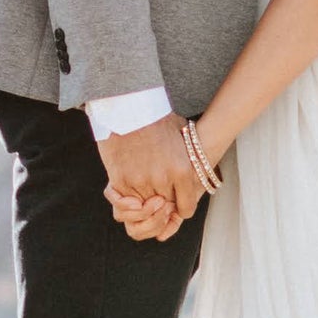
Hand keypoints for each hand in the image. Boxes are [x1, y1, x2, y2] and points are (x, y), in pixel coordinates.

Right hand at [98, 113, 202, 239]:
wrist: (130, 106)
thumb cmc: (157, 118)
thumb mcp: (182, 137)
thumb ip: (189, 159)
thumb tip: (197, 172)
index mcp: (182, 170)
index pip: (187, 208)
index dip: (182, 208)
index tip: (176, 203)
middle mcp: (163, 179)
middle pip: (165, 210)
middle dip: (164, 207)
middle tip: (161, 199)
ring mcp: (140, 181)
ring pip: (145, 212)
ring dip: (145, 208)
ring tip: (146, 197)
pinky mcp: (120, 180)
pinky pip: (124, 207)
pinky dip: (128, 207)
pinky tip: (132, 201)